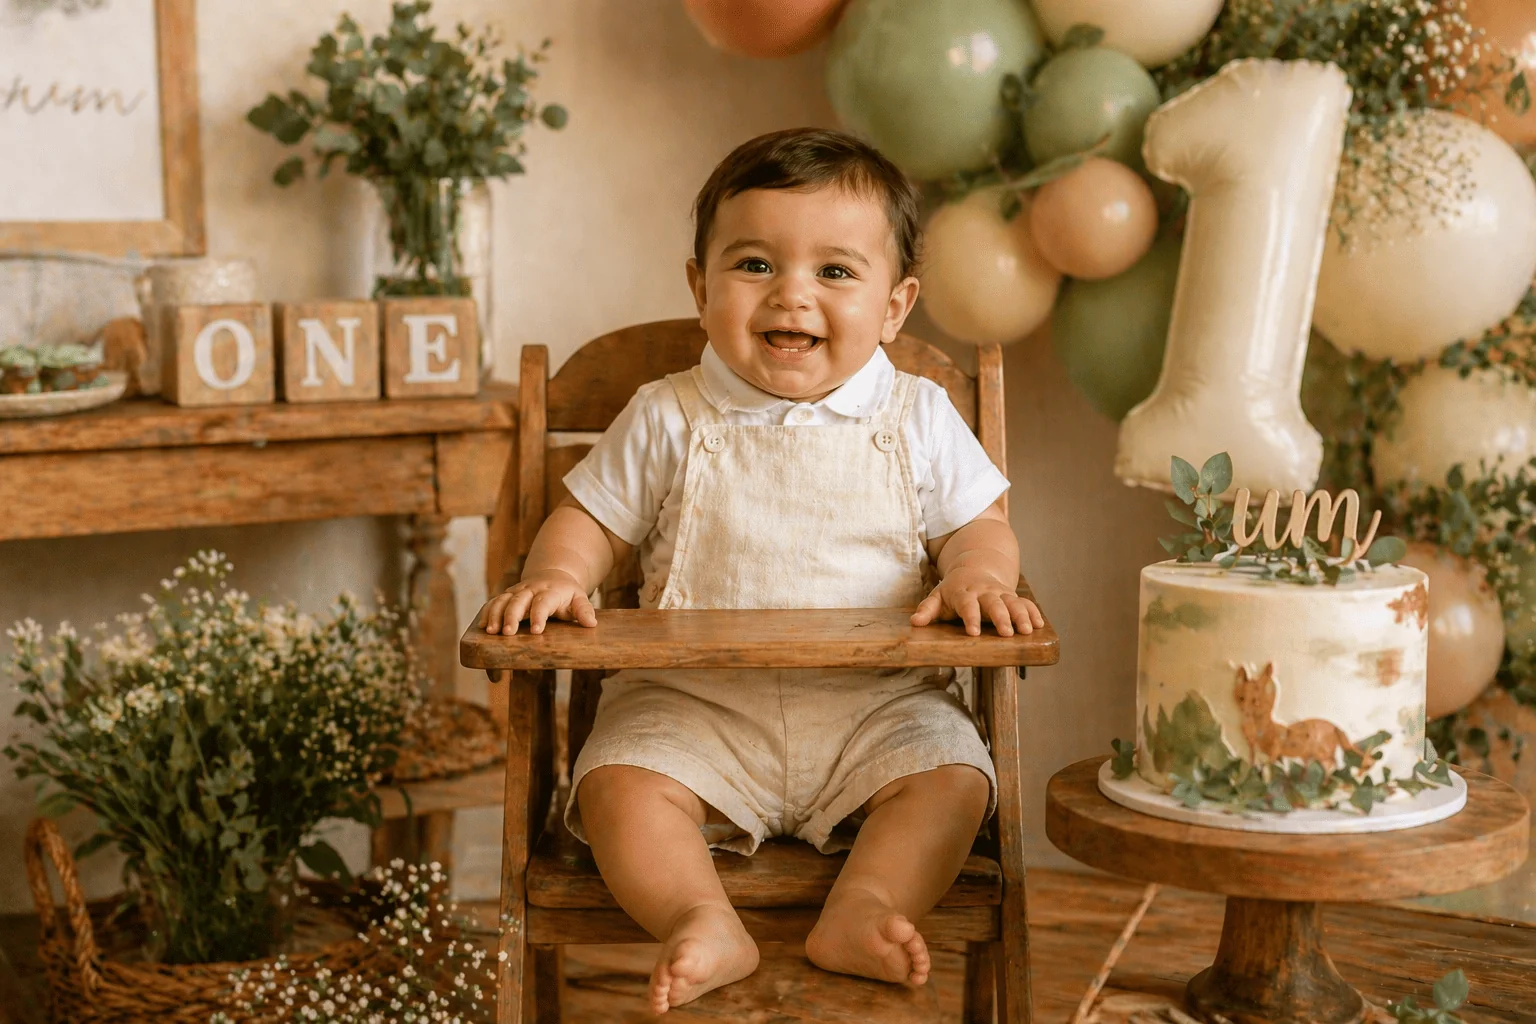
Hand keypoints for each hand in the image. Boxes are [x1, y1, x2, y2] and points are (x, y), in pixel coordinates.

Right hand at [481, 569, 596, 636]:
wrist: (553, 575)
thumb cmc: (567, 594)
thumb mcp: (580, 599)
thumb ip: (584, 610)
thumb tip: (591, 623)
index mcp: (550, 591)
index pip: (543, 603)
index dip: (539, 616)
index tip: (536, 632)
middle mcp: (531, 589)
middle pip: (518, 600)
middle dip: (511, 616)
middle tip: (507, 633)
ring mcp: (517, 591)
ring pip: (502, 600)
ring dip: (495, 615)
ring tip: (490, 632)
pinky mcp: (507, 596)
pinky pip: (494, 602)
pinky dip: (486, 612)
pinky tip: (482, 627)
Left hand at [911, 567, 1043, 636]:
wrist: (974, 569)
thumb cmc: (952, 591)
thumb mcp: (937, 597)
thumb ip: (927, 610)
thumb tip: (914, 622)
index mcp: (964, 593)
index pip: (967, 605)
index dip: (970, 618)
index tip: (973, 632)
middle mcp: (984, 592)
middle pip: (994, 604)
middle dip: (1001, 618)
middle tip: (1006, 633)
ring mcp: (1000, 593)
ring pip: (1013, 603)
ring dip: (1021, 616)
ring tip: (1027, 630)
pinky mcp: (1012, 596)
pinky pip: (1025, 603)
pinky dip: (1033, 612)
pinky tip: (1039, 624)